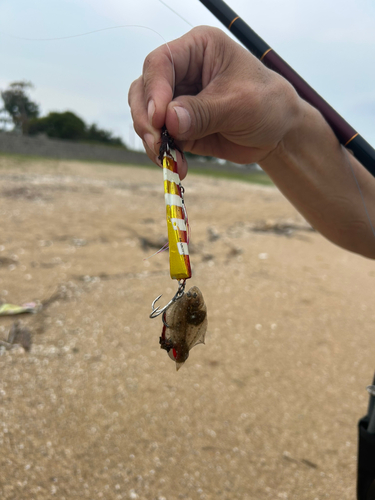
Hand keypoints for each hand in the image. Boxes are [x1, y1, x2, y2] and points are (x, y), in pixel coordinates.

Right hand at [128, 26, 301, 178]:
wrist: (277, 132)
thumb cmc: (267, 104)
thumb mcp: (239, 104)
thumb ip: (203, 112)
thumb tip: (168, 120)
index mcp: (198, 49)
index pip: (161, 62)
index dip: (154, 90)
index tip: (159, 119)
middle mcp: (182, 71)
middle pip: (144, 89)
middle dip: (146, 119)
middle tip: (156, 144)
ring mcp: (177, 99)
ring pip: (146, 115)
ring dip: (152, 139)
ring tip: (169, 159)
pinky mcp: (178, 126)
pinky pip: (160, 138)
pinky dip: (163, 153)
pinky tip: (177, 165)